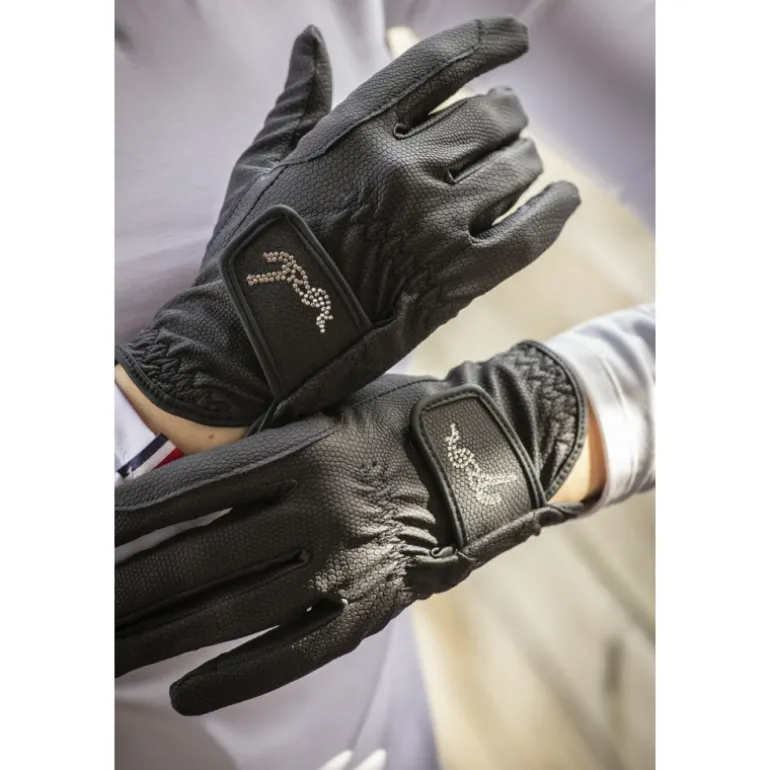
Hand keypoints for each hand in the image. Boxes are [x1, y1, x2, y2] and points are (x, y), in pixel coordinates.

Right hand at [116, 19, 578, 429]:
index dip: (488, 43)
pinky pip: (528, 234)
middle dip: (506, 117)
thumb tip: (309, 39)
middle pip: (492, 116)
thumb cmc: (253, 254)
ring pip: (516, 168)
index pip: (439, 65)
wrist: (254, 344)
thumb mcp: (262, 167)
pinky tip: (563, 199)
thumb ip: (297, 101)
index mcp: (355, 134)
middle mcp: (401, 171)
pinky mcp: (454, 282)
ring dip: (523, 162)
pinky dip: (554, 212)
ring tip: (516, 168)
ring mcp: (432, 227)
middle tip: (504, 127)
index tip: (518, 37)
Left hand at [116, 342, 587, 713]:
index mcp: (302, 450)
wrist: (481, 462)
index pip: (190, 491)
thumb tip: (182, 479)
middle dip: (125, 588)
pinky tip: (187, 690)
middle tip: (74, 612)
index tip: (81, 539)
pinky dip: (238, 675)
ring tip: (106, 654)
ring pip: (233, 611)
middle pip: (198, 559)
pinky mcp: (369, 607)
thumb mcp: (329, 410)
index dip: (126, 517)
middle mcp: (317, 508)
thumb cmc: (396, 425)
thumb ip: (264, 445)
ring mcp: (344, 563)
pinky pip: (293, 652)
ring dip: (161, 637)